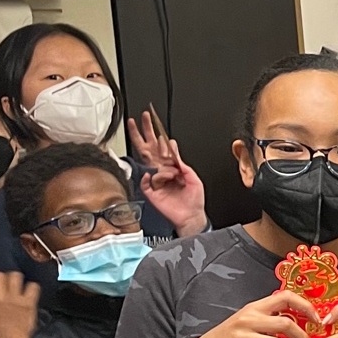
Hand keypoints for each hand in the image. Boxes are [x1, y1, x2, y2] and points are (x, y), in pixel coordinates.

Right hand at [127, 107, 207, 235]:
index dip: (163, 142)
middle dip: (145, 134)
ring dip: (163, 171)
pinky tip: (151, 176)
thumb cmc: (194, 200)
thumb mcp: (194, 179)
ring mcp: (157, 182)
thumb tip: (176, 155)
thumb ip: (184, 166)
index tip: (163, 133)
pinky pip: (145, 183)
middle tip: (142, 120)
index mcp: (173, 168)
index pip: (164, 151)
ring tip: (173, 176)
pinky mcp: (152, 193)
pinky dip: (147, 179)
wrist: (191, 216)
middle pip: (151, 151)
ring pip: (152, 168)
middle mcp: (163, 173)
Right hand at [183, 291, 316, 337]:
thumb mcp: (249, 321)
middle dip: (304, 337)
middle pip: (285, 323)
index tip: (318, 319)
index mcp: (254, 307)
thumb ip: (270, 319)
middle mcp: (248, 319)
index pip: (284, 296)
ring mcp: (240, 336)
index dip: (305, 306)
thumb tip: (302, 322)